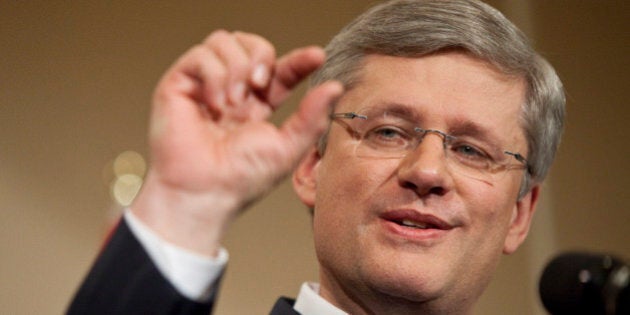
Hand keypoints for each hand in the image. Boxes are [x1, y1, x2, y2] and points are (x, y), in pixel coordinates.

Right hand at [130, 30, 342, 254]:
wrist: (204, 192)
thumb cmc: (242, 178)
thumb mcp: (288, 147)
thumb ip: (312, 117)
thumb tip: (335, 87)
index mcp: (256, 106)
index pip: (280, 70)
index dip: (298, 60)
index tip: (317, 57)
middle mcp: (230, 92)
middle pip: (251, 45)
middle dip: (262, 57)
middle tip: (260, 85)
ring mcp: (204, 86)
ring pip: (224, 41)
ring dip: (236, 68)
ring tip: (232, 104)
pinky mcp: (179, 85)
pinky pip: (201, 55)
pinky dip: (214, 76)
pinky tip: (215, 105)